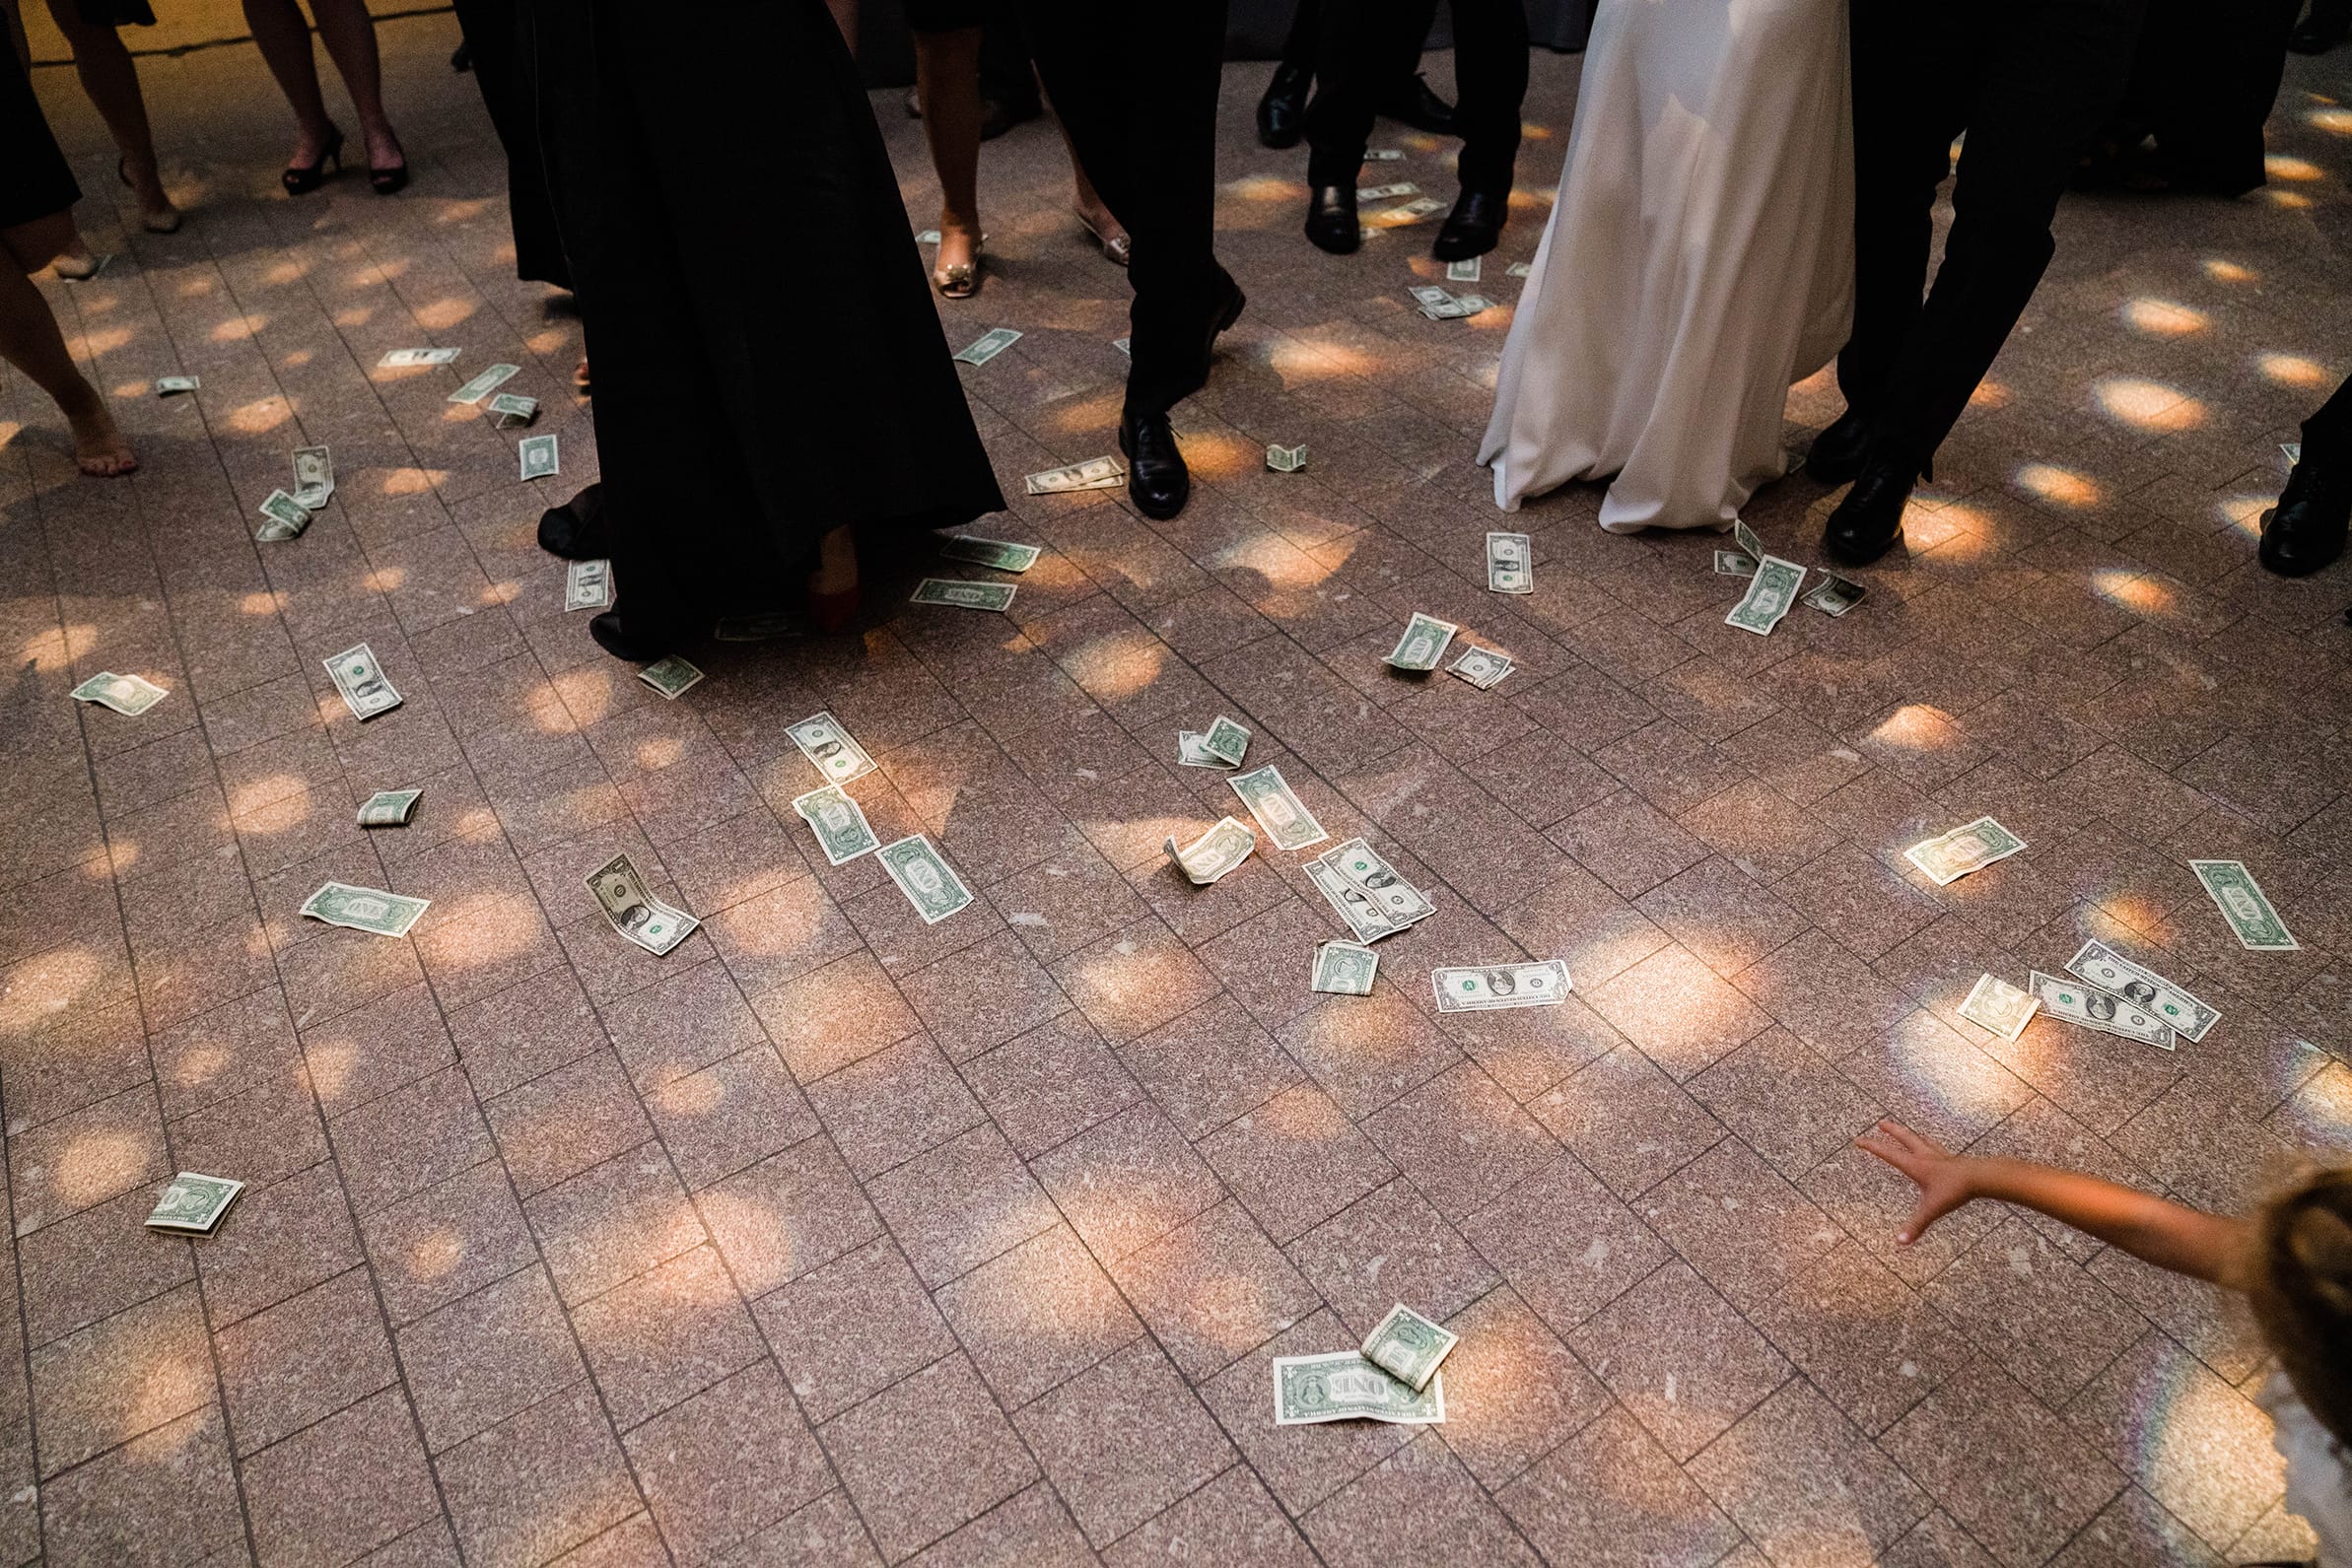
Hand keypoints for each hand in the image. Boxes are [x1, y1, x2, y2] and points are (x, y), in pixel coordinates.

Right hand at [1855, 1119, 1976, 1245]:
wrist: (1981, 1177)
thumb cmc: (1955, 1191)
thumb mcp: (1932, 1209)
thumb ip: (1916, 1225)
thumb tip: (1900, 1242)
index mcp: (1916, 1166)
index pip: (1888, 1153)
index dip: (1872, 1146)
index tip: (1859, 1140)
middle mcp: (1925, 1157)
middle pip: (1905, 1138)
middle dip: (1892, 1130)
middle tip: (1881, 1123)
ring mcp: (1940, 1156)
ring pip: (1922, 1140)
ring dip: (1911, 1135)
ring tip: (1906, 1131)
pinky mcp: (1952, 1159)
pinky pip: (1937, 1147)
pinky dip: (1930, 1143)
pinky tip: (1932, 1146)